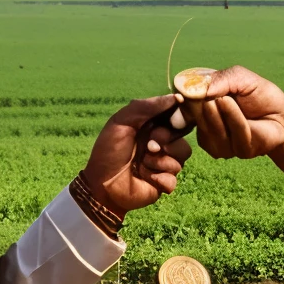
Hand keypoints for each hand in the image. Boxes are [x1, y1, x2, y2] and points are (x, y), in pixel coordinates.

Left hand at [83, 94, 194, 214]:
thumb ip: (147, 107)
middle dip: (166, 138)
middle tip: (149, 145)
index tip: (171, 120)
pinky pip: (174, 177)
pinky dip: (160, 178)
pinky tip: (145, 178)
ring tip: (143, 163)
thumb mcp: (121, 122)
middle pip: (183, 133)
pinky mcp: (165, 182)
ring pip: (182, 155)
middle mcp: (161, 142)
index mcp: (152, 125)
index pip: (176, 114)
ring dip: (161, 160)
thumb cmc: (108, 151)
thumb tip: (177, 98)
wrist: (101, 185)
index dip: (177, 116)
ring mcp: (164, 162)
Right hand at [184, 66, 283, 158]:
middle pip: (192, 118)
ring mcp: (216, 141)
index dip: (179, 101)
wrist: (282, 116)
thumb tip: (193, 89)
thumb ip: (218, 79)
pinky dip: (235, 122)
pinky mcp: (231, 152)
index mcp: (201, 107)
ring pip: (210, 130)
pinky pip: (228, 138)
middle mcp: (205, 125)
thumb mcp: (239, 77)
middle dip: (203, 105)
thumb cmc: (260, 95)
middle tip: (216, 95)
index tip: (182, 94)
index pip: (180, 106)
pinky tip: (243, 115)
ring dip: (221, 113)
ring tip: (228, 100)